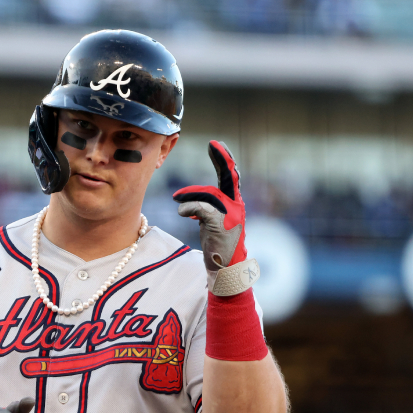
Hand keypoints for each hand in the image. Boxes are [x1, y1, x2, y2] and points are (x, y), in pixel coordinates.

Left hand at [173, 140, 247, 270]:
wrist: (225, 269)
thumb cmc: (217, 246)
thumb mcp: (210, 223)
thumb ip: (205, 209)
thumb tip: (187, 202)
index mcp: (233, 204)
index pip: (230, 177)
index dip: (224, 160)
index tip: (216, 144)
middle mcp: (236, 206)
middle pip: (229, 177)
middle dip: (222, 159)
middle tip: (213, 144)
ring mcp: (231, 215)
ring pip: (209, 194)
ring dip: (189, 195)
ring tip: (176, 199)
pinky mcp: (220, 224)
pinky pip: (202, 207)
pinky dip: (188, 208)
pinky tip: (182, 213)